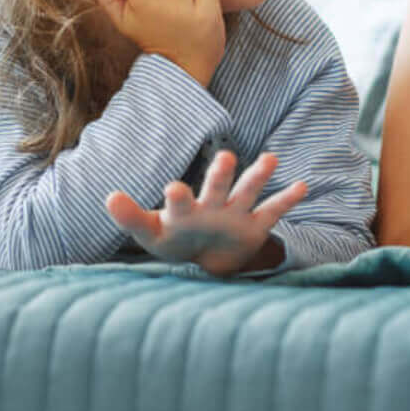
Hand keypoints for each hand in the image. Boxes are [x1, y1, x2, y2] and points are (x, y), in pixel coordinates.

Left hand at [105, 150, 308, 275]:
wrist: (206, 253)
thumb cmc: (175, 239)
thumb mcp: (151, 232)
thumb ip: (131, 217)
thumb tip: (107, 197)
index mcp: (185, 210)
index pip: (180, 202)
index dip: (177, 197)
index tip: (173, 188)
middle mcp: (212, 206)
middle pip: (217, 188)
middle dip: (220, 176)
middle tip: (226, 157)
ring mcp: (235, 214)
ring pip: (248, 192)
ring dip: (259, 176)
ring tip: (271, 158)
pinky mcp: (255, 226)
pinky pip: (273, 212)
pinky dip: (287, 200)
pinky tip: (302, 186)